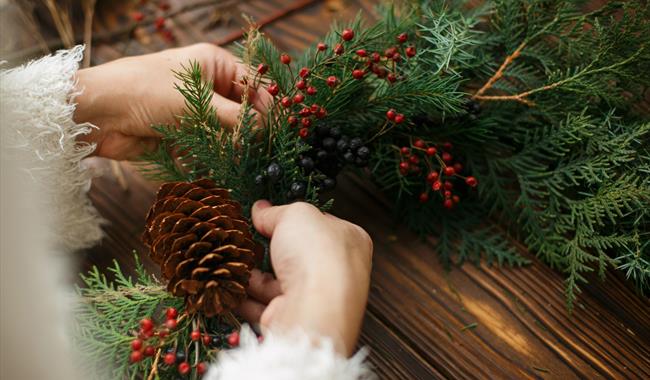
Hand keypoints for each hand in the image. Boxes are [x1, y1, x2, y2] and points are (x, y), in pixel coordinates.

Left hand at [74, 43, 271, 159]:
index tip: (278, 130)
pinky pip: (207, 144)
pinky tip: (223, 165)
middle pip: (241, 108)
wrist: (98, 114)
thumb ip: (235, 118)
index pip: (252, 83)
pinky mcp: (181, 132)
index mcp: (212, 64)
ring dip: (233, 144)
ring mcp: (193, 109)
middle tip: (263, 149)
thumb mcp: (197, 102)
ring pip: (225, 129)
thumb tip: (265, 130)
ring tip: (244, 160)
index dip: (267, 106)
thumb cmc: (147, 92)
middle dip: (251, 128)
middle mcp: (205, 84)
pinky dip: (214, 154)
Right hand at [237, 201, 372, 355]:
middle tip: (248, 238)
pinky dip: (247, 296)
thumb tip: (262, 210)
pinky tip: (233, 285)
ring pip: (278, 282)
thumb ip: (277, 212)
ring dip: (254, 273)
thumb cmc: (318, 256)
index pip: (321, 225)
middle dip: (270, 248)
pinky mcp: (294, 318)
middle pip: (296, 255)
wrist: (315, 309)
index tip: (270, 215)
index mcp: (349, 241)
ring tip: (234, 260)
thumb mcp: (296, 215)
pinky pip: (265, 305)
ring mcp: (315, 298)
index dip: (295, 218)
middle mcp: (336, 272)